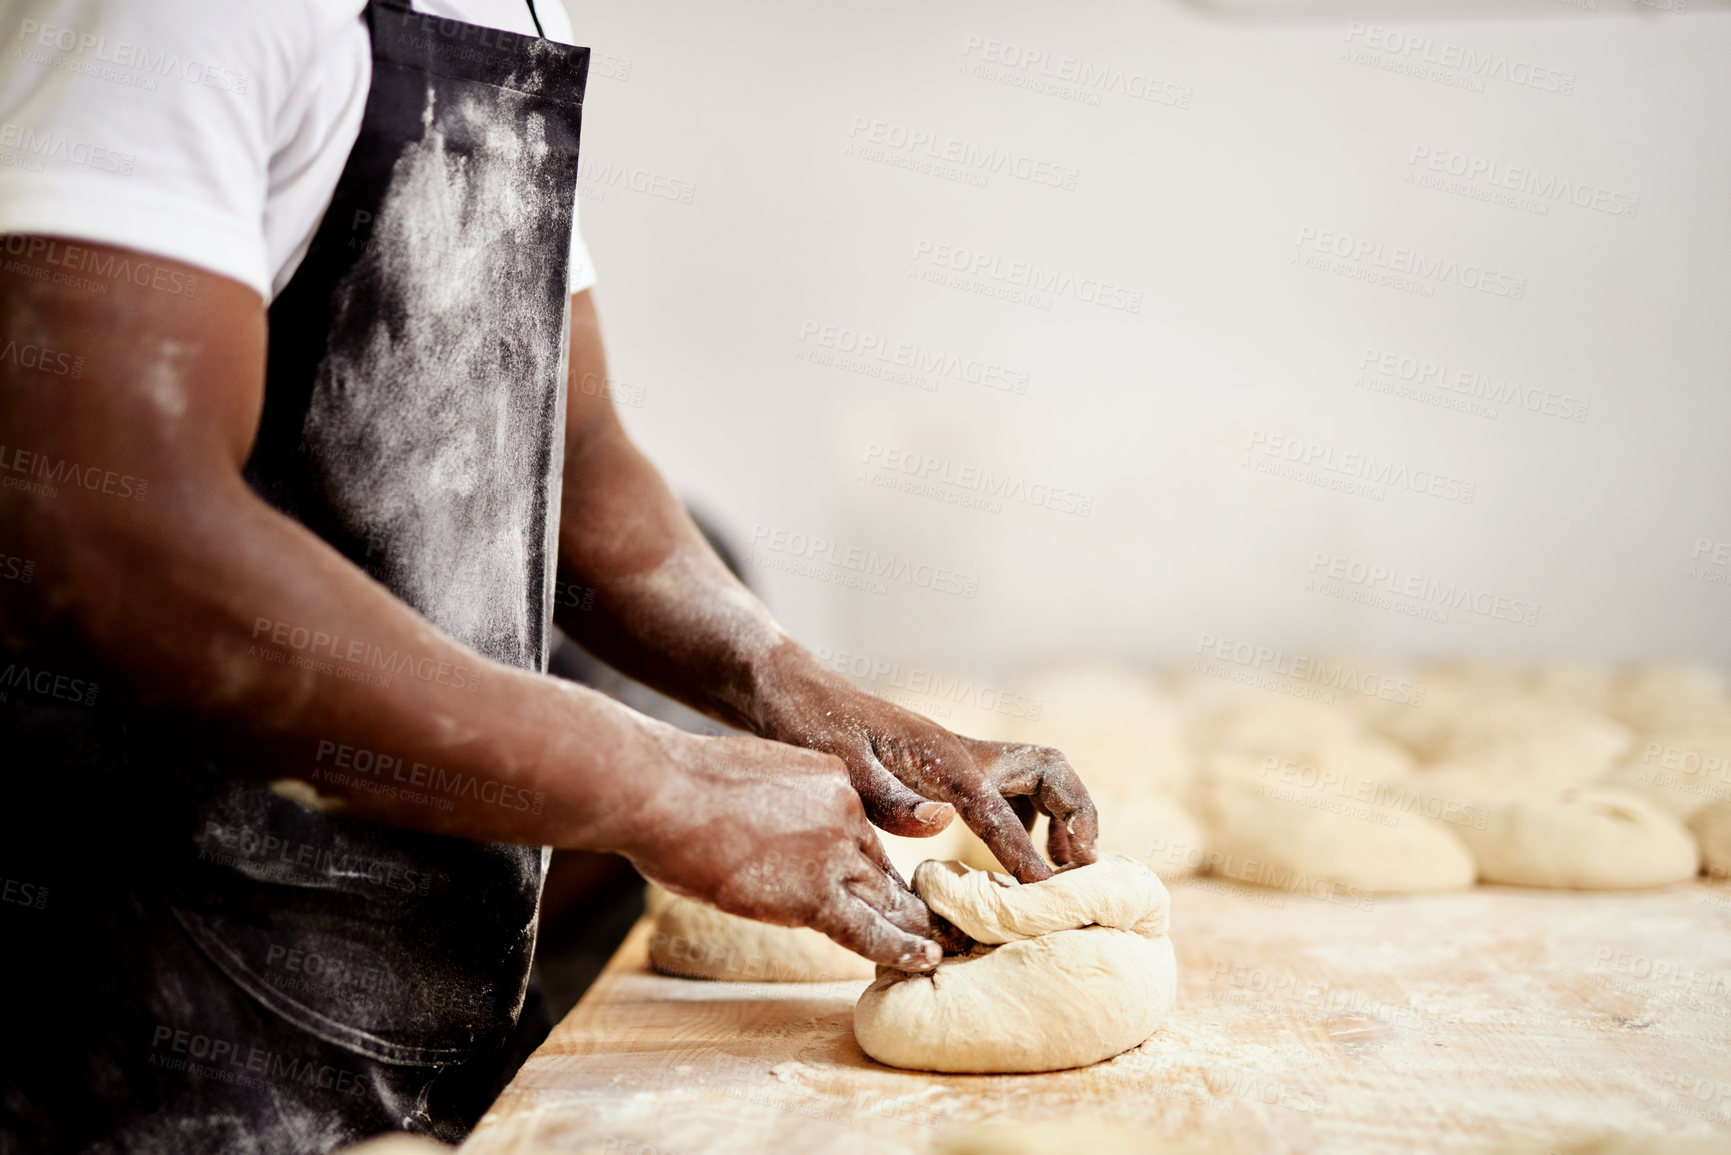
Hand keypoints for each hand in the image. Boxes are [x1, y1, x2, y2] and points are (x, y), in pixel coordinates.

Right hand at [616, 732, 944, 969]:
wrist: (663, 789)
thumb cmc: (683, 785)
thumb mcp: (747, 778)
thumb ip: (773, 806)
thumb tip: (764, 836)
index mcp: (828, 779)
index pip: (860, 832)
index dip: (873, 866)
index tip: (891, 886)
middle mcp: (844, 811)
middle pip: (884, 866)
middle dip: (910, 900)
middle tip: (943, 925)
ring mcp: (833, 852)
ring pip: (887, 898)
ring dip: (917, 928)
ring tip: (946, 951)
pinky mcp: (814, 893)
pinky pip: (867, 929)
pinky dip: (900, 949)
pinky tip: (924, 963)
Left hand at [751, 649, 1098, 882]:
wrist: (795, 691)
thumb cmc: (810, 725)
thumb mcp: (841, 765)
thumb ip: (891, 798)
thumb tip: (944, 823)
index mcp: (942, 757)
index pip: (999, 809)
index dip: (1025, 854)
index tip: (1047, 895)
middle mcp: (963, 752)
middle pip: (1051, 771)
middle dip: (1080, 814)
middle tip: (1083, 868)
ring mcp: (960, 757)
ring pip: (1039, 777)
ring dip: (1063, 816)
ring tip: (1061, 868)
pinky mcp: (950, 768)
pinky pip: (1010, 790)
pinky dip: (1028, 820)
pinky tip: (1015, 852)